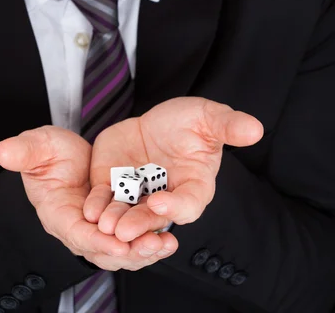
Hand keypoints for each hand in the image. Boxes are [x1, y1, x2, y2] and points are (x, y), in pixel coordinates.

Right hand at [0, 125, 176, 270]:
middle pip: (102, 250)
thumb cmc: (50, 152)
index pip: (76, 233)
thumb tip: (2, 150)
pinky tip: (169, 237)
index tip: (117, 242)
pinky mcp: (116, 224)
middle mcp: (79, 228)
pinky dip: (150, 240)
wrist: (68, 153)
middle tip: (152, 246)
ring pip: (121, 251)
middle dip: (127, 252)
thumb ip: (24, 151)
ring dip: (143, 251)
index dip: (95, 240)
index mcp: (58, 213)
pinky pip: (132, 240)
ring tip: (165, 244)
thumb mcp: (39, 145)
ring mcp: (98, 229)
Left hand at [84, 97, 263, 242]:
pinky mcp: (116, 186)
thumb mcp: (209, 117)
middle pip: (155, 217)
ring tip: (105, 224)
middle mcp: (167, 197)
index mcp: (194, 186)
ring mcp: (140, 194)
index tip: (162, 204)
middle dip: (140, 224)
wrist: (157, 120)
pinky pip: (106, 200)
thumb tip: (257, 128)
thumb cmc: (189, 121)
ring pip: (128, 214)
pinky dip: (99, 206)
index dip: (177, 207)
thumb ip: (228, 126)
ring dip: (117, 221)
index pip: (189, 203)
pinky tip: (91, 210)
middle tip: (124, 230)